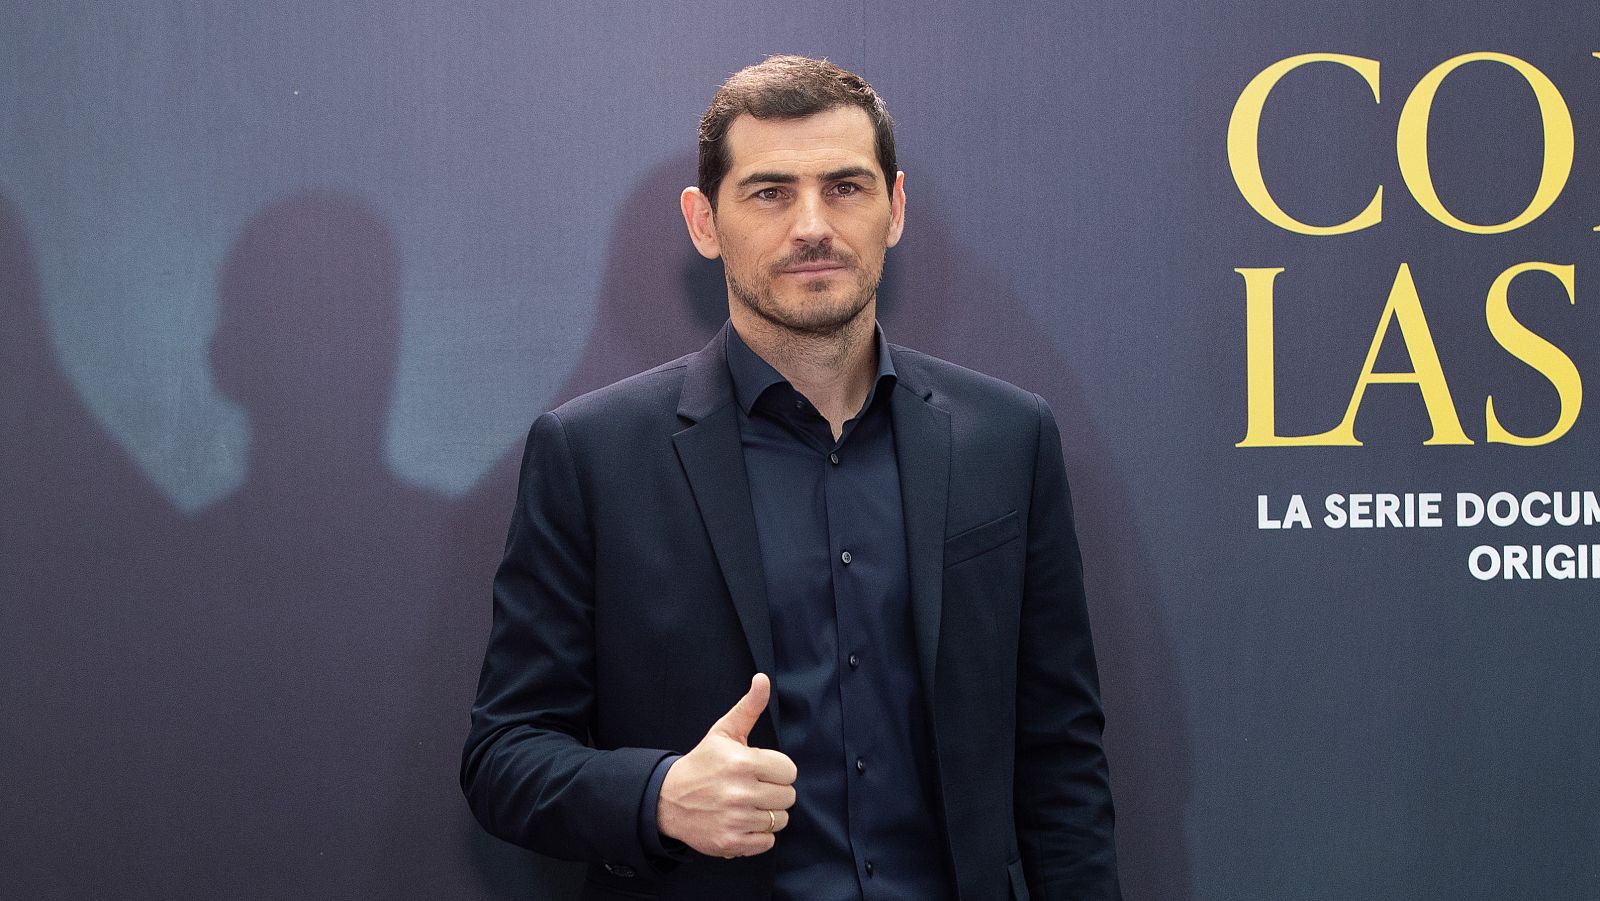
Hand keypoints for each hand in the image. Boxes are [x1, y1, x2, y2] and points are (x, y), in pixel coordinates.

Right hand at [657, 673, 797, 857]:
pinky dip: (758, 835)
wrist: (668, 799)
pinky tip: (742, 821)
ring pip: (779, 820)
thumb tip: (763, 679)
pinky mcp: (731, 843)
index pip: (790, 771)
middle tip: (753, 787)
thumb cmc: (702, 763)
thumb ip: (749, 707)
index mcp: (744, 762)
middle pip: (788, 797)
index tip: (760, 770)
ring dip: (767, 813)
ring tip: (747, 804)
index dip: (777, 770)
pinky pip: (767, 842)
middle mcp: (741, 792)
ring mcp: (736, 819)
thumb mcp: (724, 732)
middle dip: (774, 791)